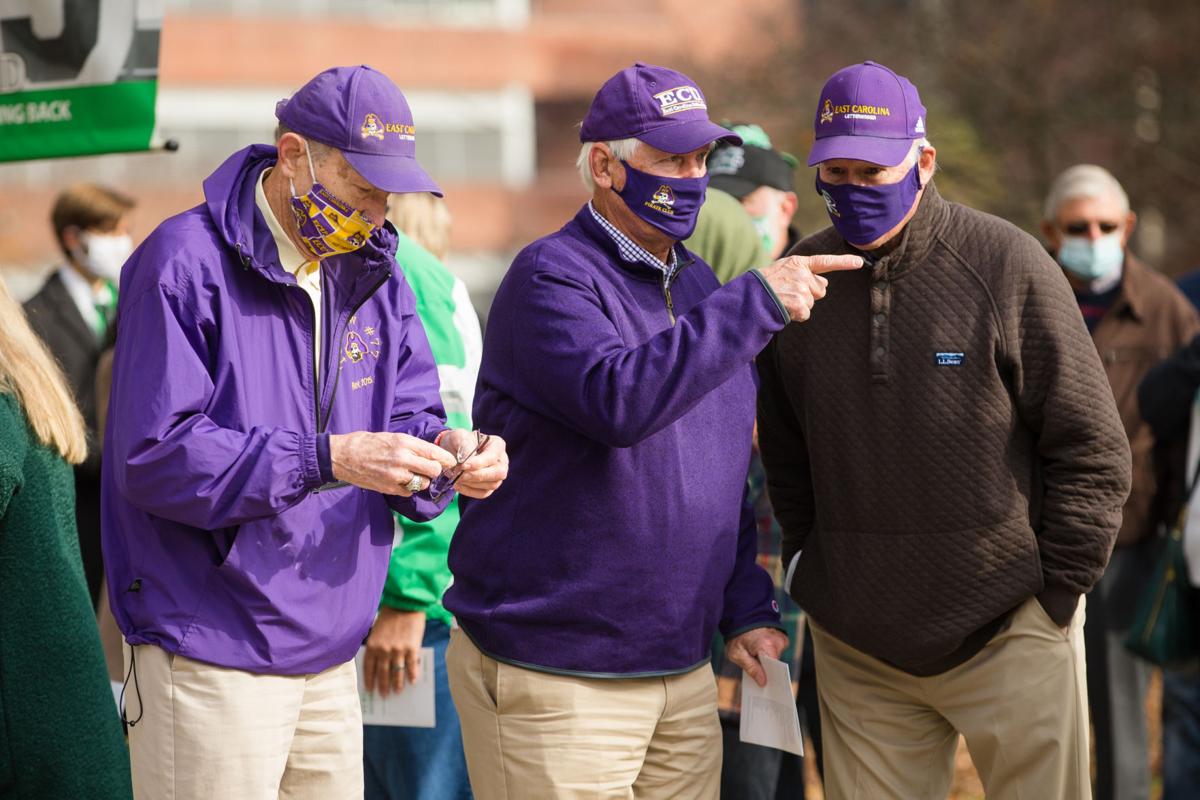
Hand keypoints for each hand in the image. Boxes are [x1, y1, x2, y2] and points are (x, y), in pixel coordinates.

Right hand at [329, 431, 455, 494]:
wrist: (343, 456)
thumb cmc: (369, 443)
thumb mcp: (393, 437)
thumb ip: (413, 446)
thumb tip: (433, 454)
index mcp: (405, 443)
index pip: (435, 453)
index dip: (447, 459)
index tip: (451, 462)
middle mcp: (403, 459)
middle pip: (434, 470)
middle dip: (435, 471)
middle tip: (431, 469)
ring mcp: (396, 475)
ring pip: (423, 483)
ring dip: (422, 481)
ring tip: (412, 474)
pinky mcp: (389, 488)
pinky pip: (409, 491)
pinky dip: (408, 488)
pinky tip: (399, 480)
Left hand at [362, 607, 425, 696]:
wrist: (406, 603)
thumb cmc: (391, 616)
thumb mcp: (378, 631)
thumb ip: (378, 647)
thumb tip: (382, 664)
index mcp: (373, 645)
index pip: (369, 668)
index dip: (369, 680)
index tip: (370, 690)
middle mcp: (384, 650)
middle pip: (383, 673)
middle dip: (383, 686)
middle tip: (384, 695)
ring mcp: (398, 650)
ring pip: (397, 673)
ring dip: (397, 684)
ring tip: (398, 691)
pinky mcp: (412, 648)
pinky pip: (411, 666)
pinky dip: (412, 675)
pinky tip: (412, 681)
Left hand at [438, 430, 508, 499]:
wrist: (453, 449)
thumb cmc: (459, 441)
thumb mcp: (460, 437)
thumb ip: (465, 447)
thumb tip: (467, 461)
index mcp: (497, 445)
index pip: (493, 457)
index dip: (479, 463)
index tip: (463, 466)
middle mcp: (502, 460)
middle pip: (498, 473)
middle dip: (478, 476)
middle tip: (460, 476)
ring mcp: (497, 475)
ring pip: (492, 485)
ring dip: (472, 484)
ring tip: (456, 479)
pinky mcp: (489, 486)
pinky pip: (484, 493)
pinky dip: (470, 491)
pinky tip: (458, 485)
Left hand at [725, 627, 788, 686]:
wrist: (743, 615)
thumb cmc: (737, 635)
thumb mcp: (737, 654)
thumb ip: (751, 668)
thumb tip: (763, 682)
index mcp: (766, 645)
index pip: (773, 667)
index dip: (769, 677)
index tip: (767, 687)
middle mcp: (777, 641)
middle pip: (775, 663)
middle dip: (767, 670)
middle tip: (760, 681)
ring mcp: (781, 638)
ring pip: (776, 657)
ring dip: (767, 661)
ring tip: (758, 666)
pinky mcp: (782, 637)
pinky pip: (777, 650)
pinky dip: (769, 653)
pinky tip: (760, 655)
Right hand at [758, 254, 862, 321]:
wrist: (749, 297)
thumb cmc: (764, 285)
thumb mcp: (782, 270)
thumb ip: (803, 273)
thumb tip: (825, 283)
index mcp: (798, 263)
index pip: (825, 261)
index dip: (844, 262)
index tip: (860, 262)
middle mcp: (802, 274)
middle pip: (820, 289)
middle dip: (809, 294)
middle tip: (788, 294)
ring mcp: (801, 289)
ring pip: (812, 302)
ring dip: (800, 305)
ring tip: (782, 301)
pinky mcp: (799, 304)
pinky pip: (806, 314)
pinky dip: (796, 315)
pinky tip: (783, 309)